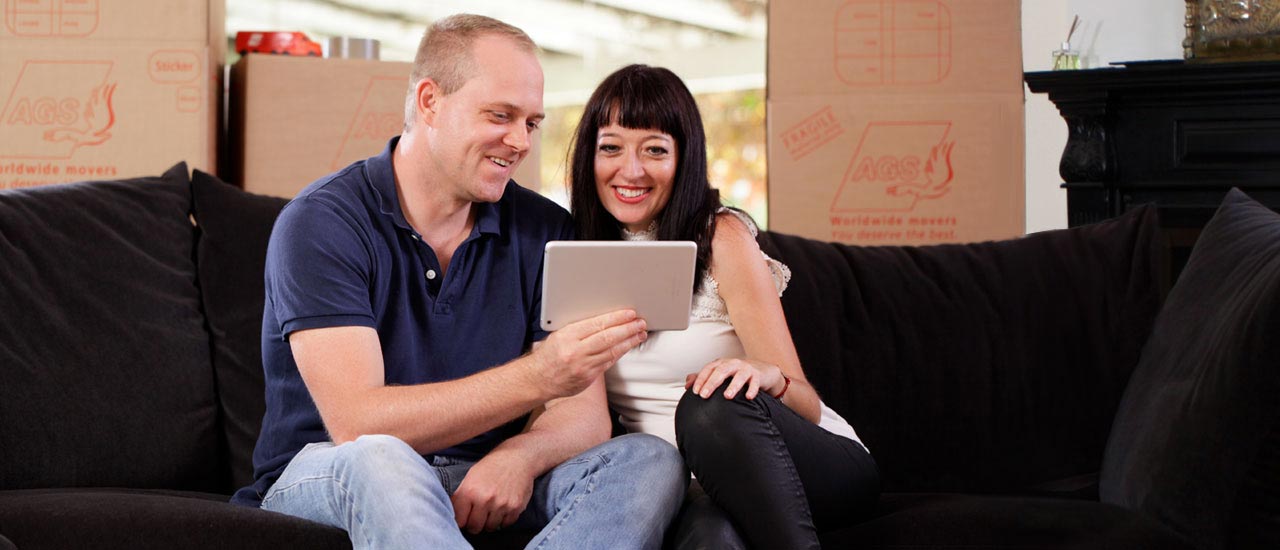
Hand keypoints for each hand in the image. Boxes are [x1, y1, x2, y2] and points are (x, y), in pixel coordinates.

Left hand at [452, 452, 535, 533]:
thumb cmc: (492, 466)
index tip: (464, 519)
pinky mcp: (516, 507)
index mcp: (470, 491)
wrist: (517, 457)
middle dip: (474, 524)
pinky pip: (506, 524)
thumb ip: (461, 497)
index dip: (461, 521)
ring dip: (490, 522)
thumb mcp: (470, 476)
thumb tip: (455, 517)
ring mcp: (501, 504)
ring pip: (490, 528)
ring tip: (491, 509)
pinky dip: (503, 519)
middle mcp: (485, 499)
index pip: (460, 521)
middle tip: (478, 517)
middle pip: (474, 527)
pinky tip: (503, 508)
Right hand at [528, 310, 646, 398]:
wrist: (537, 380)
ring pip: (611, 351)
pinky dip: (620, 353)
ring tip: (640, 334)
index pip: (597, 324)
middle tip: (640, 323)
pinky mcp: (588, 377)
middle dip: (627, 329)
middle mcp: (575, 351)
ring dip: (629, 342)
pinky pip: (608, 363)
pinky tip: (628, 346)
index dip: (616, 318)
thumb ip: (579, 328)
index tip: (629, 313)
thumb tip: (605, 318)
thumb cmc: (549, 354)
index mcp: (567, 336)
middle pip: (607, 337)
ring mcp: (583, 366)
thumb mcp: (559, 335)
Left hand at [685, 358, 783, 399]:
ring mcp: (746, 369)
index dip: (701, 379)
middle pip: (721, 371)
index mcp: (722, 363)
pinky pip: (755, 382)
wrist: (763, 371)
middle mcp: (733, 364)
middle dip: (712, 383)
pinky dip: (752, 389)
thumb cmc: (737, 373)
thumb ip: (704, 378)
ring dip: (733, 385)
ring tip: (727, 396)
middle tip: (704, 395)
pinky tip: (748, 397)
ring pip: (739, 376)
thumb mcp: (720, 374)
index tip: (695, 392)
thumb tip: (687, 384)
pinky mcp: (758, 375)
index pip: (709, 369)